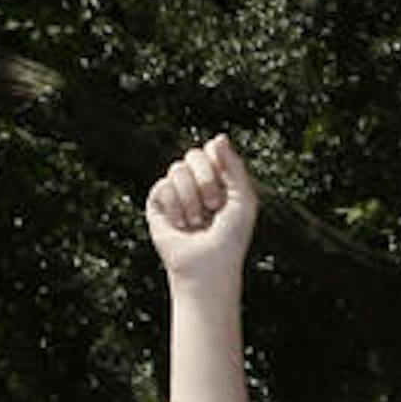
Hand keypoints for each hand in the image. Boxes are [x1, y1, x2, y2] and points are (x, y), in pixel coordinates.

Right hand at [148, 136, 260, 286]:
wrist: (209, 265)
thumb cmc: (232, 237)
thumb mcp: (244, 198)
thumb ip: (235, 166)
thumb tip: (218, 136)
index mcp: (218, 178)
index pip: (211, 150)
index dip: (218, 165)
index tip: (226, 189)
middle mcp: (195, 182)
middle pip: (193, 155)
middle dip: (206, 180)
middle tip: (214, 206)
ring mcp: (175, 192)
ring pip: (176, 169)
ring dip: (191, 198)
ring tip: (197, 221)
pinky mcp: (156, 204)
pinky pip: (162, 186)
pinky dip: (176, 207)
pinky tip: (181, 225)